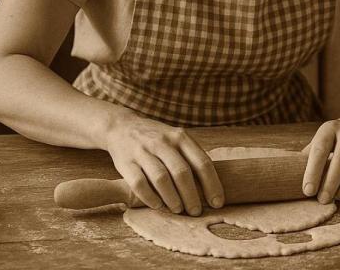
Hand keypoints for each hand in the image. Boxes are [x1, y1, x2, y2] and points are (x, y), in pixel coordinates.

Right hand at [103, 114, 222, 215]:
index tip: (217, 203)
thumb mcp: (176, 138)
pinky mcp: (126, 162)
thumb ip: (191, 156)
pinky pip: (139, 184)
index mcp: (180, 137)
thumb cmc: (157, 138)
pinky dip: (150, 197)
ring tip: (178, 210)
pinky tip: (157, 205)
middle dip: (192, 196)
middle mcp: (163, 142)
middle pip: (182, 173)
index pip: (202, 162)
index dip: (212, 185)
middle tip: (196, 212)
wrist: (122, 126)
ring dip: (172, 198)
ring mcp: (143, 151)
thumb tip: (211, 187)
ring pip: (161, 179)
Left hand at [301, 111, 339, 203]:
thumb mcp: (323, 139)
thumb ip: (311, 156)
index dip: (313, 171)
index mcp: (331, 128)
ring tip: (338, 197)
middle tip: (323, 200)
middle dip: (331, 182)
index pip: (321, 149)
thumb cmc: (338, 138)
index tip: (308, 191)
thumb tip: (293, 179)